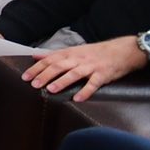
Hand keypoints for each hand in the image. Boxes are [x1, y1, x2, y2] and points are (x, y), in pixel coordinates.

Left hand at [22, 36, 148, 100]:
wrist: (124, 50)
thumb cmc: (97, 52)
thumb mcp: (75, 50)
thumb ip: (55, 54)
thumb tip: (36, 56)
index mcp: (71, 53)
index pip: (50, 60)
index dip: (37, 68)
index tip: (25, 76)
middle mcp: (79, 59)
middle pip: (59, 66)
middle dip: (45, 75)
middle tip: (34, 84)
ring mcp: (92, 67)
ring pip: (74, 73)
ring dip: (61, 82)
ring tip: (50, 89)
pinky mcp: (104, 74)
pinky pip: (94, 83)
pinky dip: (86, 91)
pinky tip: (78, 98)